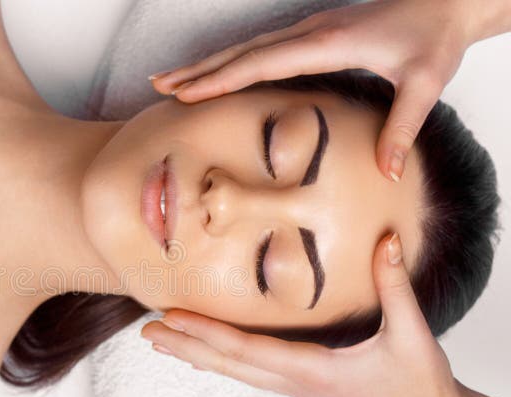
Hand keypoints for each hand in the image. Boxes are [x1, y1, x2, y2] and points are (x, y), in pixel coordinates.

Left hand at [140, 232, 460, 396]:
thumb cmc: (420, 384)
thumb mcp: (411, 333)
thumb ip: (394, 285)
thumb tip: (388, 240)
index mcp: (311, 370)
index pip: (246, 349)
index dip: (206, 331)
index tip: (170, 318)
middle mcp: (294, 382)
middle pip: (227, 364)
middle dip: (185, 346)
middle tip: (146, 333)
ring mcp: (296, 387)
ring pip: (235, 371)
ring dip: (197, 354)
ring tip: (164, 342)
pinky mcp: (302, 385)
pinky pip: (251, 372)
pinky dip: (222, 360)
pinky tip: (208, 355)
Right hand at [149, 0, 473, 182]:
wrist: (444, 3)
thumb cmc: (433, 38)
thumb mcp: (425, 83)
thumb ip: (402, 128)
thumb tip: (386, 173)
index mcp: (328, 44)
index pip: (262, 62)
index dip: (222, 79)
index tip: (187, 93)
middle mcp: (309, 33)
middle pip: (241, 53)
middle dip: (198, 71)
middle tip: (159, 87)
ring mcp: (307, 32)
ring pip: (245, 49)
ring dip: (206, 66)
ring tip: (170, 82)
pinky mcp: (310, 36)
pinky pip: (258, 50)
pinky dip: (229, 63)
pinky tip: (215, 74)